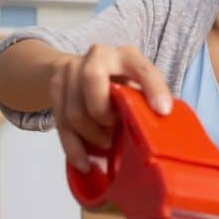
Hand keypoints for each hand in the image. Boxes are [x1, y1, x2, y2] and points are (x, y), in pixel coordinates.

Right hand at [49, 44, 171, 171]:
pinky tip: (84, 163)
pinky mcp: (55, 87)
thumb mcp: (134, 85)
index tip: (163, 112)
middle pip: (91, 80)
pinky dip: (74, 148)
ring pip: (75, 111)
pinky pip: (62, 125)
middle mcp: (98, 56)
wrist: (77, 70)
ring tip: (105, 142)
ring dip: (92, 135)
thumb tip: (159, 135)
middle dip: (103, 113)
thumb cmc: (117, 83)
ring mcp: (72, 69)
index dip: (153, 89)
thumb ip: (142, 102)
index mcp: (126, 56)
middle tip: (114, 129)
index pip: (142, 69)